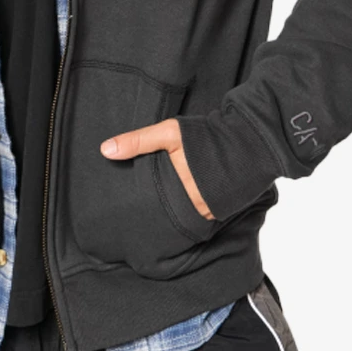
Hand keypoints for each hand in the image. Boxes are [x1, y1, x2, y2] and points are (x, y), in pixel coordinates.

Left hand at [100, 117, 214, 219]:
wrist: (246, 141)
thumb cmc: (204, 136)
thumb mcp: (169, 133)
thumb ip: (138, 141)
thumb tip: (105, 150)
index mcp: (179, 189)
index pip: (150, 204)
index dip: (138, 203)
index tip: (126, 203)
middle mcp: (194, 206)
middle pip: (164, 214)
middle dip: (153, 210)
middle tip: (140, 205)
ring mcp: (207, 211)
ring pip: (180, 217)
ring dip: (170, 211)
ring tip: (157, 205)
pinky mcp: (218, 211)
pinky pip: (196, 217)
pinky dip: (186, 212)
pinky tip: (178, 204)